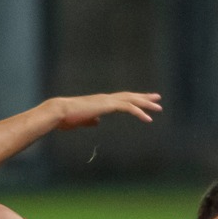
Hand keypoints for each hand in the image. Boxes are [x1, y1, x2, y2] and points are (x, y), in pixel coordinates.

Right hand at [47, 92, 162, 127]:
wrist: (59, 113)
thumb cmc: (66, 118)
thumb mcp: (81, 120)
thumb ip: (90, 120)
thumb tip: (97, 122)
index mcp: (100, 102)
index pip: (121, 99)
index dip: (133, 99)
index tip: (143, 101)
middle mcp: (106, 99)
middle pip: (130, 96)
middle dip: (144, 97)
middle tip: (157, 98)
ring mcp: (107, 101)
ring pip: (132, 100)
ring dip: (146, 104)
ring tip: (158, 108)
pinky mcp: (107, 106)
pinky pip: (128, 108)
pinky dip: (139, 112)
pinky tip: (148, 119)